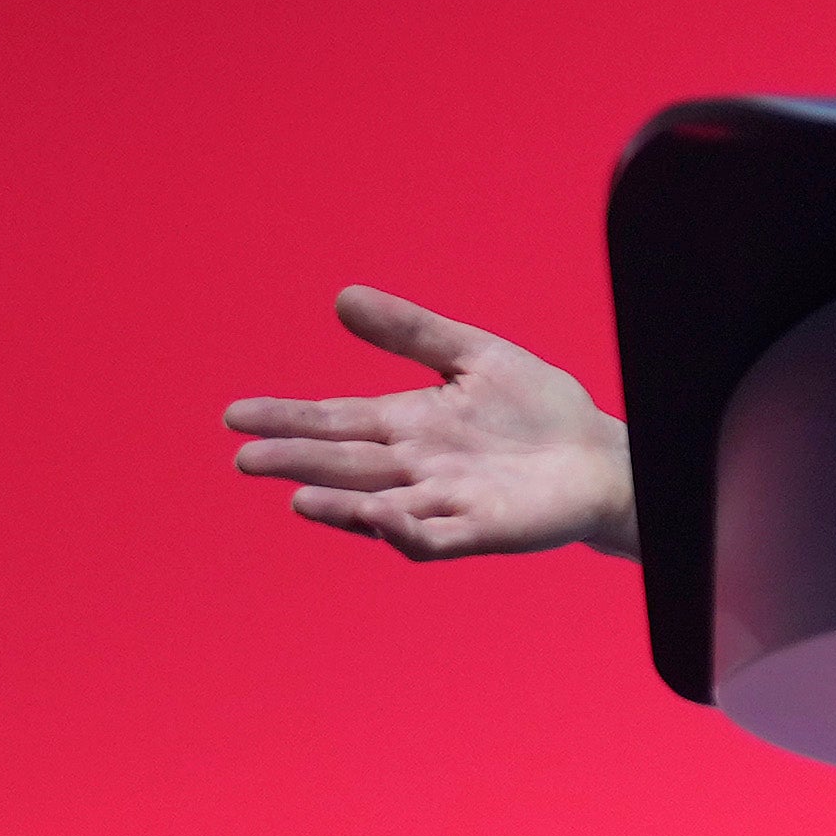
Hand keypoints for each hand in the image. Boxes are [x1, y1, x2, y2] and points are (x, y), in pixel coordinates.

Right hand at [224, 286, 639, 561]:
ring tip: (299, 499)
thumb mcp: (473, 355)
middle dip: (296, 461)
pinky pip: (433, 538)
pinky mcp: (480, 530)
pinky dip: (404, 532)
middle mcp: (414, 468)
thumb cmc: (537, 409)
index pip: (336, 421)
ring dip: (340, 507)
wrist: (599, 453)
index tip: (236, 415)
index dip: (287, 418)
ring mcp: (444, 502)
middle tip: (246, 457)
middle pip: (345, 465)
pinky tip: (381, 518)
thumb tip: (342, 296)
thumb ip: (411, 332)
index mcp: (407, 425)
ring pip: (378, 508)